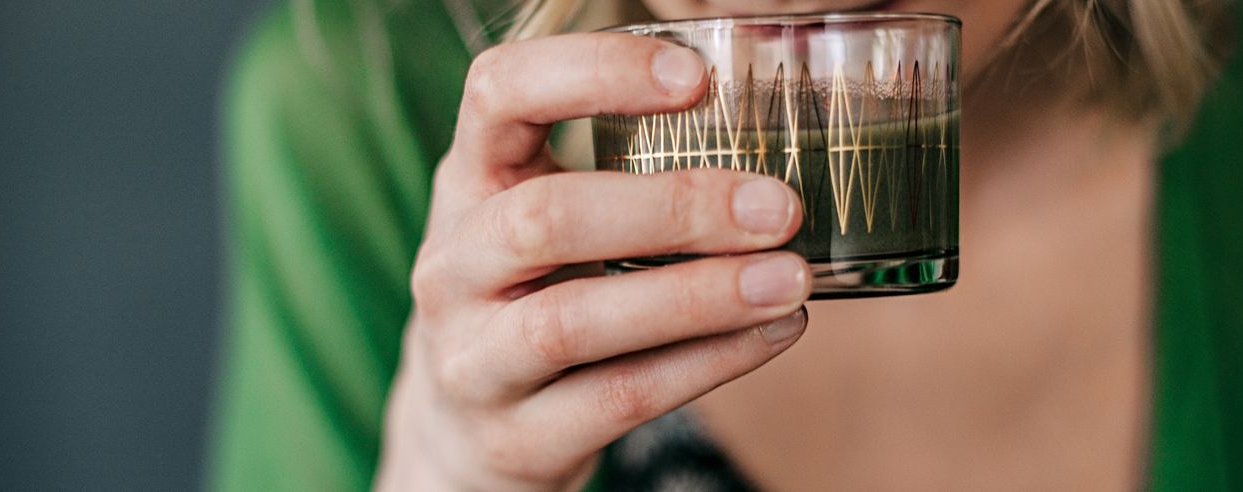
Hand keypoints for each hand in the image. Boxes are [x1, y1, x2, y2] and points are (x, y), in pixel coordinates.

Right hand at [376, 33, 810, 491]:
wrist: (466, 433)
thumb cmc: (532, 297)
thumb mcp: (542, 221)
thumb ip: (618, 177)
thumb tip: (767, 156)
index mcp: (469, 182)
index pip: (499, 93)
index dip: (592, 72)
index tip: (697, 78)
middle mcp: (452, 265)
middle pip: (544, 218)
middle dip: (673, 208)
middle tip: (778, 206)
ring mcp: (471, 358)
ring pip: (575, 320)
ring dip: (698, 296)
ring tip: (791, 279)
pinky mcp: (514, 436)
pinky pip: (618, 397)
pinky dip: (707, 362)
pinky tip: (774, 333)